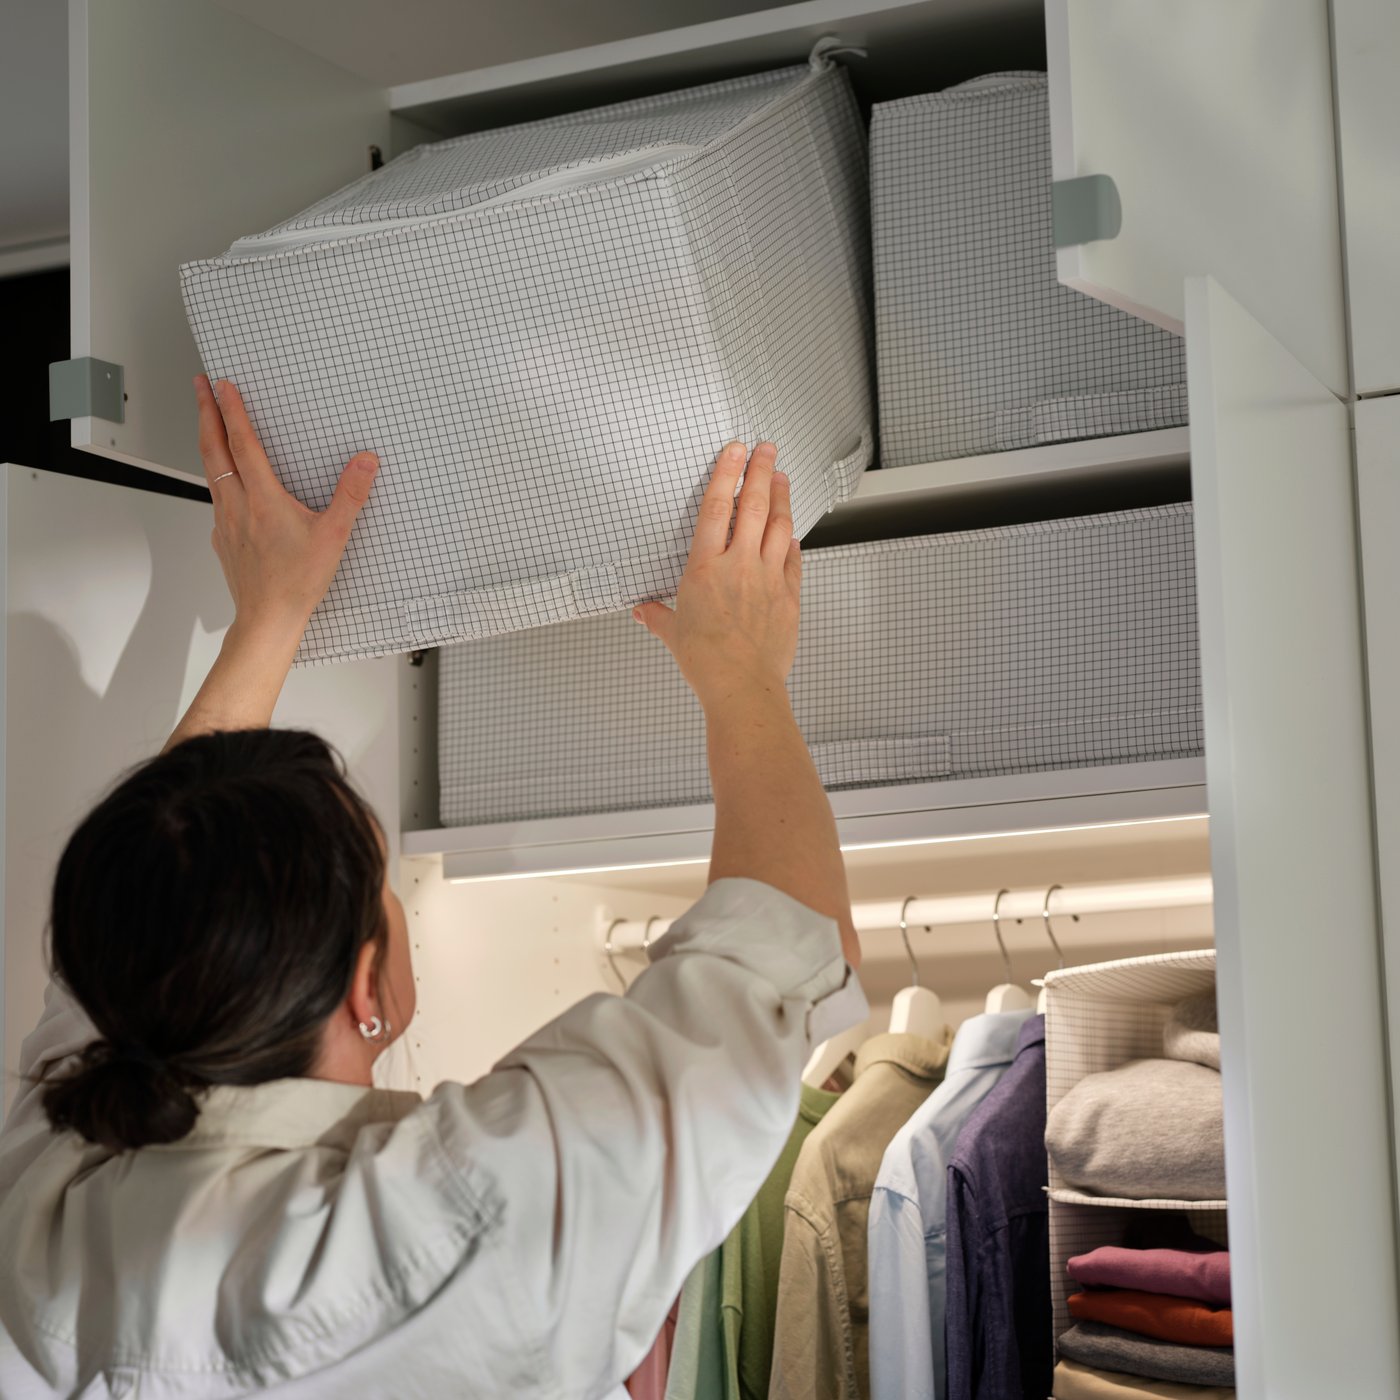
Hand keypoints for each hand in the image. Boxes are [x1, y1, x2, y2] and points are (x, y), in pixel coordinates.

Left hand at [195, 375, 377, 643]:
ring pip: (210, 470)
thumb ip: (350, 496)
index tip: (223, 385)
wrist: (268, 618)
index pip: (241, 443)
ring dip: (208, 440)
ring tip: (210, 422)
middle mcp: (236, 504)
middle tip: (202, 386)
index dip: (232, 410)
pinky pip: (216, 496)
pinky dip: (217, 474)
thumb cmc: (297, 582)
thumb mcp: (333, 536)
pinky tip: (226, 480)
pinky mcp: (222, 536)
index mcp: (262, 499)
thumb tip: (365, 463)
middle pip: (212, 447)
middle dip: (207, 412)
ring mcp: (224, 520)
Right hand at [634, 441, 800, 712]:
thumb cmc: (708, 663)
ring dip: (782, 498)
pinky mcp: (789, 596)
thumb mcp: (674, 634)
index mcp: (706, 568)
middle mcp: (740, 565)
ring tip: (783, 478)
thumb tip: (644, 611)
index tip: (734, 451)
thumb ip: (658, 616)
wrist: (742, 686)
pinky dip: (794, 542)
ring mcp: (769, 578)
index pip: (717, 507)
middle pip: (755, 505)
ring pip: (781, 526)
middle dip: (762, 471)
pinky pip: (794, 560)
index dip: (726, 473)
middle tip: (767, 450)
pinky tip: (794, 535)